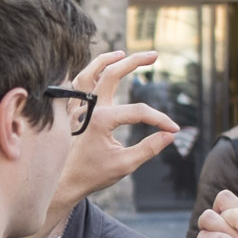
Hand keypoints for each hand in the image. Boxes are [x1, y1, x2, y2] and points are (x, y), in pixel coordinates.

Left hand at [52, 51, 179, 210]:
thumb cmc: (92, 175)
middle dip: (135, 61)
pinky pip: (76, 86)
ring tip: (122, 54)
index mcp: (101, 120)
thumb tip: (170, 135)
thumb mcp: (125, 164)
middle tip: (154, 55)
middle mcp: (87, 108)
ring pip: (89, 73)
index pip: (139, 112)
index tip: (173, 129)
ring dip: (106, 60)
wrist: (63, 183)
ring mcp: (76, 108)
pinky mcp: (70, 112)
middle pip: (112, 73)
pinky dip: (88, 75)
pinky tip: (98, 72)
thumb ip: (149, 148)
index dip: (160, 120)